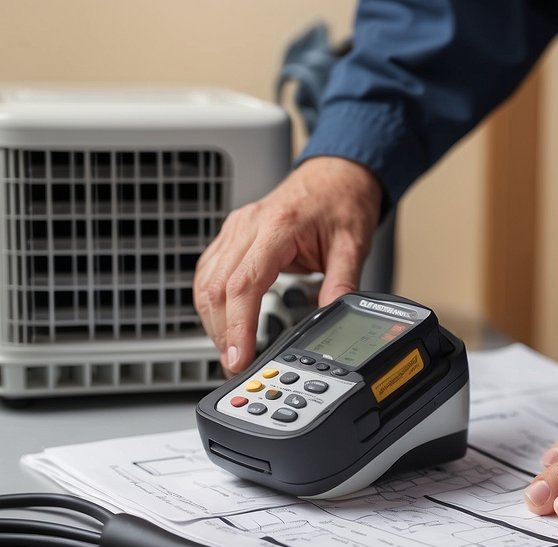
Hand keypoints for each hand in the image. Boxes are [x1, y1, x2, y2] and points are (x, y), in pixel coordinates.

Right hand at [194, 156, 382, 374]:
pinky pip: (207, 272)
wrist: (336, 172)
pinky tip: (222, 321)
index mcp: (277, 226)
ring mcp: (235, 229)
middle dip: (222, 332)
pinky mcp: (231, 236)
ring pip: (205, 282)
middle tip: (235, 364)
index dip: (237, 325)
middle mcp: (248, 226)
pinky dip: (210, 302)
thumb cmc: (341, 200)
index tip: (238, 355)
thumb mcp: (353, 244)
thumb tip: (334, 318)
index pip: (244, 284)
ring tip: (230, 350)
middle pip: (216, 288)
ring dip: (212, 321)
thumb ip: (343, 283)